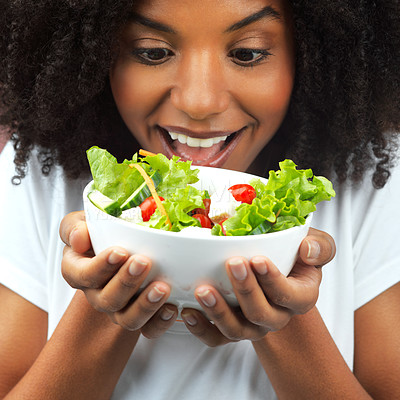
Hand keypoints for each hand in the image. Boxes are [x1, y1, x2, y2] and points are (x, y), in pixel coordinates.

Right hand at [59, 211, 177, 337]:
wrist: (124, 244)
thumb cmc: (100, 231)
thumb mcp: (83, 222)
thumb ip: (74, 227)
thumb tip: (80, 238)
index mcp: (79, 271)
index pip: (81, 275)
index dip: (100, 267)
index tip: (119, 251)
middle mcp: (97, 294)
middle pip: (107, 299)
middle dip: (126, 282)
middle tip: (143, 262)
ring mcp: (119, 308)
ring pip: (127, 319)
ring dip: (144, 305)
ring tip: (161, 288)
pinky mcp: (140, 316)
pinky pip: (149, 328)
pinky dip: (160, 321)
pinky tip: (172, 308)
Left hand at [180, 228, 335, 345]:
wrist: (276, 273)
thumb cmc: (294, 256)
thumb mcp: (314, 246)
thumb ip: (320, 246)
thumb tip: (306, 249)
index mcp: (300, 297)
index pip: (289, 295)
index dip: (273, 280)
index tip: (257, 259)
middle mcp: (277, 316)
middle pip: (261, 314)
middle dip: (246, 289)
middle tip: (232, 263)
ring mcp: (253, 326)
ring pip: (237, 330)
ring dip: (219, 312)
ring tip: (203, 291)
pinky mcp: (232, 329)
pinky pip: (216, 338)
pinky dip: (201, 328)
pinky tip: (188, 311)